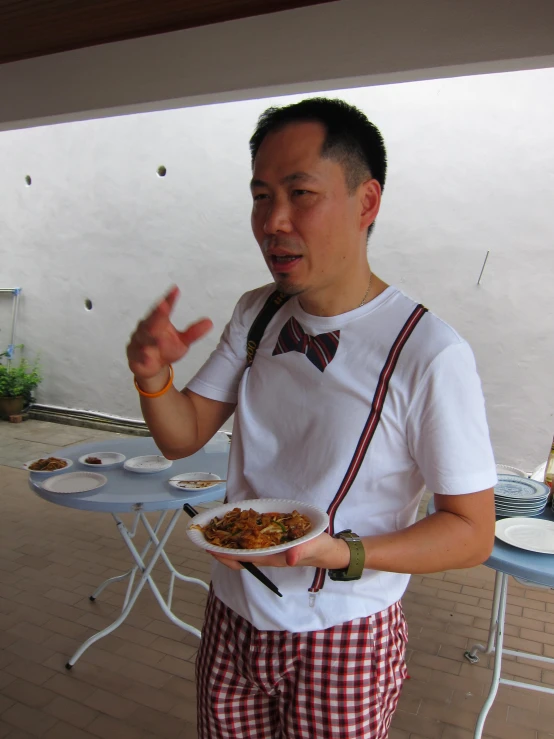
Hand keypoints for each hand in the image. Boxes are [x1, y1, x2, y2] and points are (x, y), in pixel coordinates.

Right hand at [127, 286, 212, 382]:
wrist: (150, 367)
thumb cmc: (165, 348)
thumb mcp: (183, 342)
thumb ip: (193, 333)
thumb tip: (210, 322)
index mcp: (159, 321)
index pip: (164, 308)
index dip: (169, 299)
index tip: (176, 290)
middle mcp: (146, 328)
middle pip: (152, 320)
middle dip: (157, 314)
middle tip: (164, 306)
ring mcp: (138, 341)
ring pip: (143, 338)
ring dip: (150, 338)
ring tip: (159, 339)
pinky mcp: (133, 355)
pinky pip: (136, 355)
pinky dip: (141, 357)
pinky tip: (147, 358)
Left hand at [211, 532, 349, 570]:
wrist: (328, 550)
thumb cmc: (319, 549)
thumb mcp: (313, 547)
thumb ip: (302, 551)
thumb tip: (290, 558)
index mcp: (273, 557)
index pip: (245, 558)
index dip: (227, 554)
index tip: (212, 549)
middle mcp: (268, 554)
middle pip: (240, 555)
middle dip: (222, 550)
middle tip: (205, 540)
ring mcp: (269, 549)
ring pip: (245, 549)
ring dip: (230, 543)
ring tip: (215, 533)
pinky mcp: (273, 542)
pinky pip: (253, 540)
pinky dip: (242, 535)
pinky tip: (235, 526)